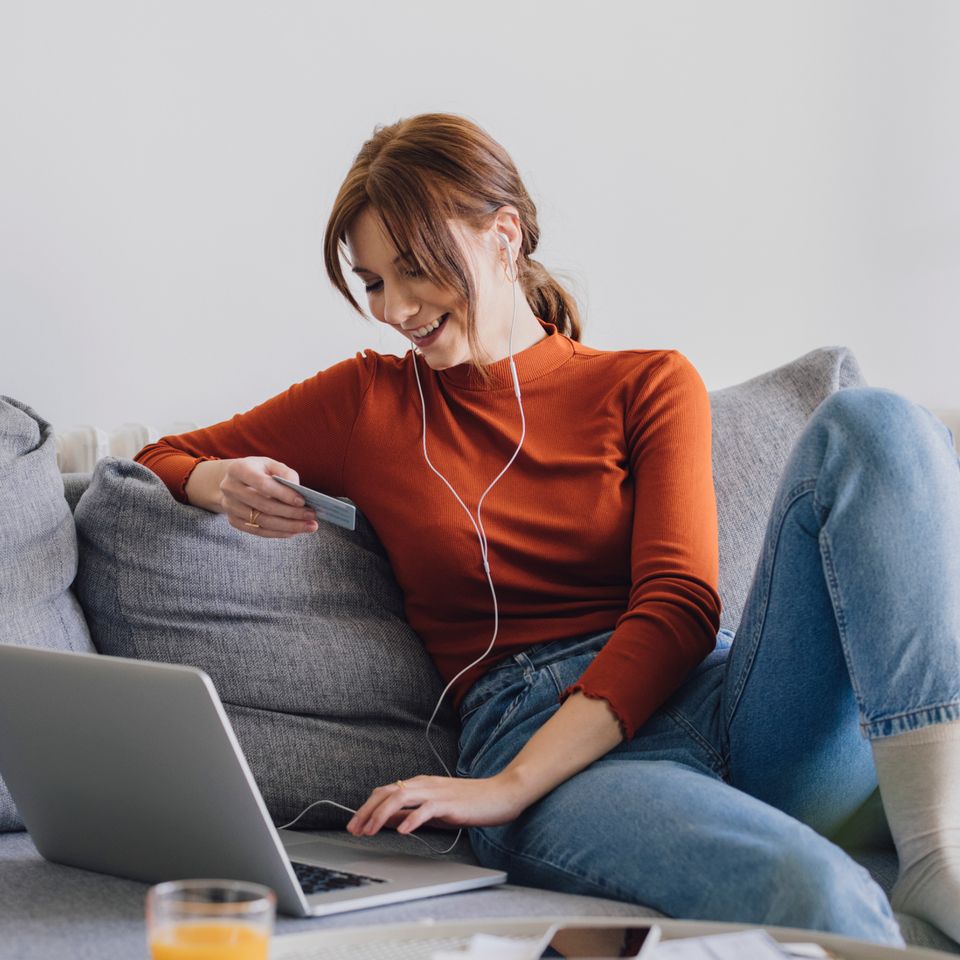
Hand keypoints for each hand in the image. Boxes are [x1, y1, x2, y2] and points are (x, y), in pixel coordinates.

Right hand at [219, 457, 319, 538]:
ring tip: (309, 526)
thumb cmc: (257, 471)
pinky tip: (295, 531)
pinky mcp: (233, 521)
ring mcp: (229, 506)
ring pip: (262, 522)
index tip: (302, 501)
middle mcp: (229, 488)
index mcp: (238, 469)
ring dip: (288, 526)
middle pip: (263, 506)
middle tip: (312, 516)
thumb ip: (285, 473)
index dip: (283, 494)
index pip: (263, 484)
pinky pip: (258, 531)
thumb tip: (298, 489)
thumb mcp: (270, 464)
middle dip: (290, 513)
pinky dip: (279, 533)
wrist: (233, 481)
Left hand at [345, 773, 529, 837]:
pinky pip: (426, 809)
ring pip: (400, 797)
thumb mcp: (434, 807)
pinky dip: (412, 819)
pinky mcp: (449, 803)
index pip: (385, 792)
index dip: (366, 808)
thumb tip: (388, 819)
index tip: (354, 825)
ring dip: (382, 814)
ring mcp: (436, 792)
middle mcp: (424, 784)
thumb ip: (411, 811)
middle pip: (387, 793)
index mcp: (419, 784)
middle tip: (354, 830)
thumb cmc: (469, 802)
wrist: (500, 794)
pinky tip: (403, 831)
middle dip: (366, 812)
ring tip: (371, 831)